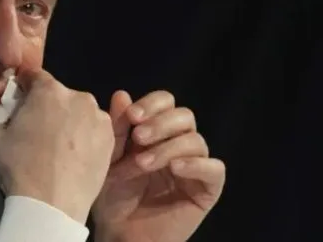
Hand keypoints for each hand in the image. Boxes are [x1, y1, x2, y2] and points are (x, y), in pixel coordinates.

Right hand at [0, 69, 114, 223]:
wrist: (52, 205)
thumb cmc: (19, 167)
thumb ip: (1, 116)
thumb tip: (6, 114)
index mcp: (48, 90)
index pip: (34, 76)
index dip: (25, 87)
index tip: (20, 99)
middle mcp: (78, 96)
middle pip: (58, 94)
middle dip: (47, 106)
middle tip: (37, 129)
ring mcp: (98, 118)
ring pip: (78, 112)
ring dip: (69, 121)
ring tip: (58, 147)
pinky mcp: (111, 140)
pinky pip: (93, 130)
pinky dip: (85, 137)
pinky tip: (73, 156)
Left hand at [92, 90, 225, 241]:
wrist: (120, 234)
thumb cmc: (112, 197)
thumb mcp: (108, 158)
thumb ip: (116, 129)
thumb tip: (122, 94)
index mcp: (155, 131)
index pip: (165, 102)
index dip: (152, 104)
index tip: (132, 116)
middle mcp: (178, 144)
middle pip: (184, 115)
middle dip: (160, 123)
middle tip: (138, 137)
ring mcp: (194, 166)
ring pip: (196, 140)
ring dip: (168, 147)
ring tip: (143, 164)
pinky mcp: (207, 189)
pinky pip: (214, 169)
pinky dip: (196, 164)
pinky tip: (175, 169)